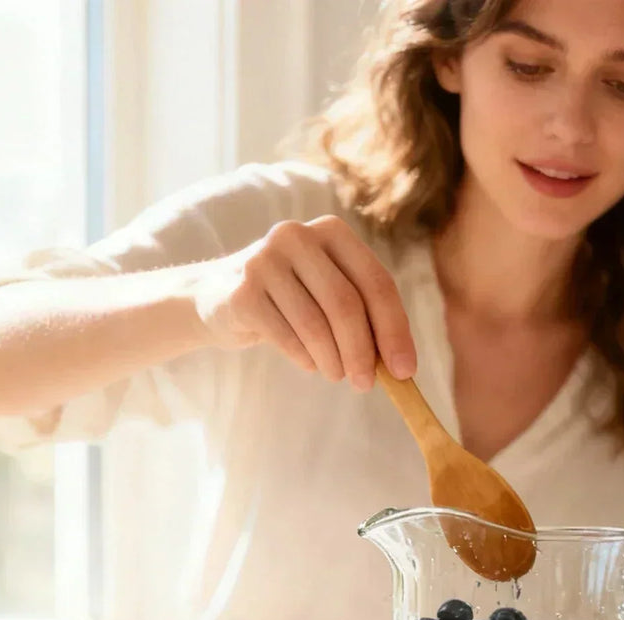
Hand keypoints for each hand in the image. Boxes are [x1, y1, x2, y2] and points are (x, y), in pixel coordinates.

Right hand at [191, 216, 416, 389]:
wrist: (217, 296)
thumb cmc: (290, 299)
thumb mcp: (330, 293)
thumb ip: (366, 317)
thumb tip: (400, 366)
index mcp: (332, 231)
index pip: (377, 283)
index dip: (395, 330)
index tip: (405, 371)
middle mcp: (297, 236)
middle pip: (346, 304)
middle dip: (363, 353)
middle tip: (367, 384)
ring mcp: (264, 260)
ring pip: (315, 325)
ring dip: (333, 361)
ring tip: (336, 374)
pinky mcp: (242, 291)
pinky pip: (286, 337)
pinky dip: (304, 359)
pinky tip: (308, 363)